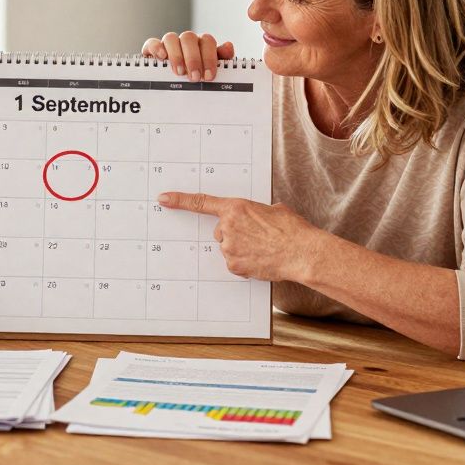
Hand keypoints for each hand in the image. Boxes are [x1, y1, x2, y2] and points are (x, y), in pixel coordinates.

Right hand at [141, 31, 233, 81]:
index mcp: (201, 44)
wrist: (170, 85)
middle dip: (193, 58)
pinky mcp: (152, 49)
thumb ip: (220, 60)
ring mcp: (168, 44)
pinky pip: (152, 42)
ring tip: (179, 72)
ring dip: (176, 55)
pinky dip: (157, 48)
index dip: (209, 57)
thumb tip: (229, 47)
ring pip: (171, 38)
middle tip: (195, 78)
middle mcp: (185, 41)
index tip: (209, 76)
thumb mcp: (208, 72)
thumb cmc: (194, 77)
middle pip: (189, 38)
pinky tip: (162, 58)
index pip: (207, 41)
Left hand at [158, 191, 320, 281]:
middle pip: (220, 232)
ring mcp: (229, 247)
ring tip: (263, 249)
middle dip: (234, 234)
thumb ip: (254, 212)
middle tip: (256, 237)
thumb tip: (256, 218)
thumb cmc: (291, 229)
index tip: (163, 199)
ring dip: (241, 249)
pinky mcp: (234, 265)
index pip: (201, 203)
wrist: (301, 252)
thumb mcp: (273, 210)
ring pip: (228, 248)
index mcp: (236, 207)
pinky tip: (260, 260)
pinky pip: (234, 264)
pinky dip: (245, 264)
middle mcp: (228, 226)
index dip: (180, 200)